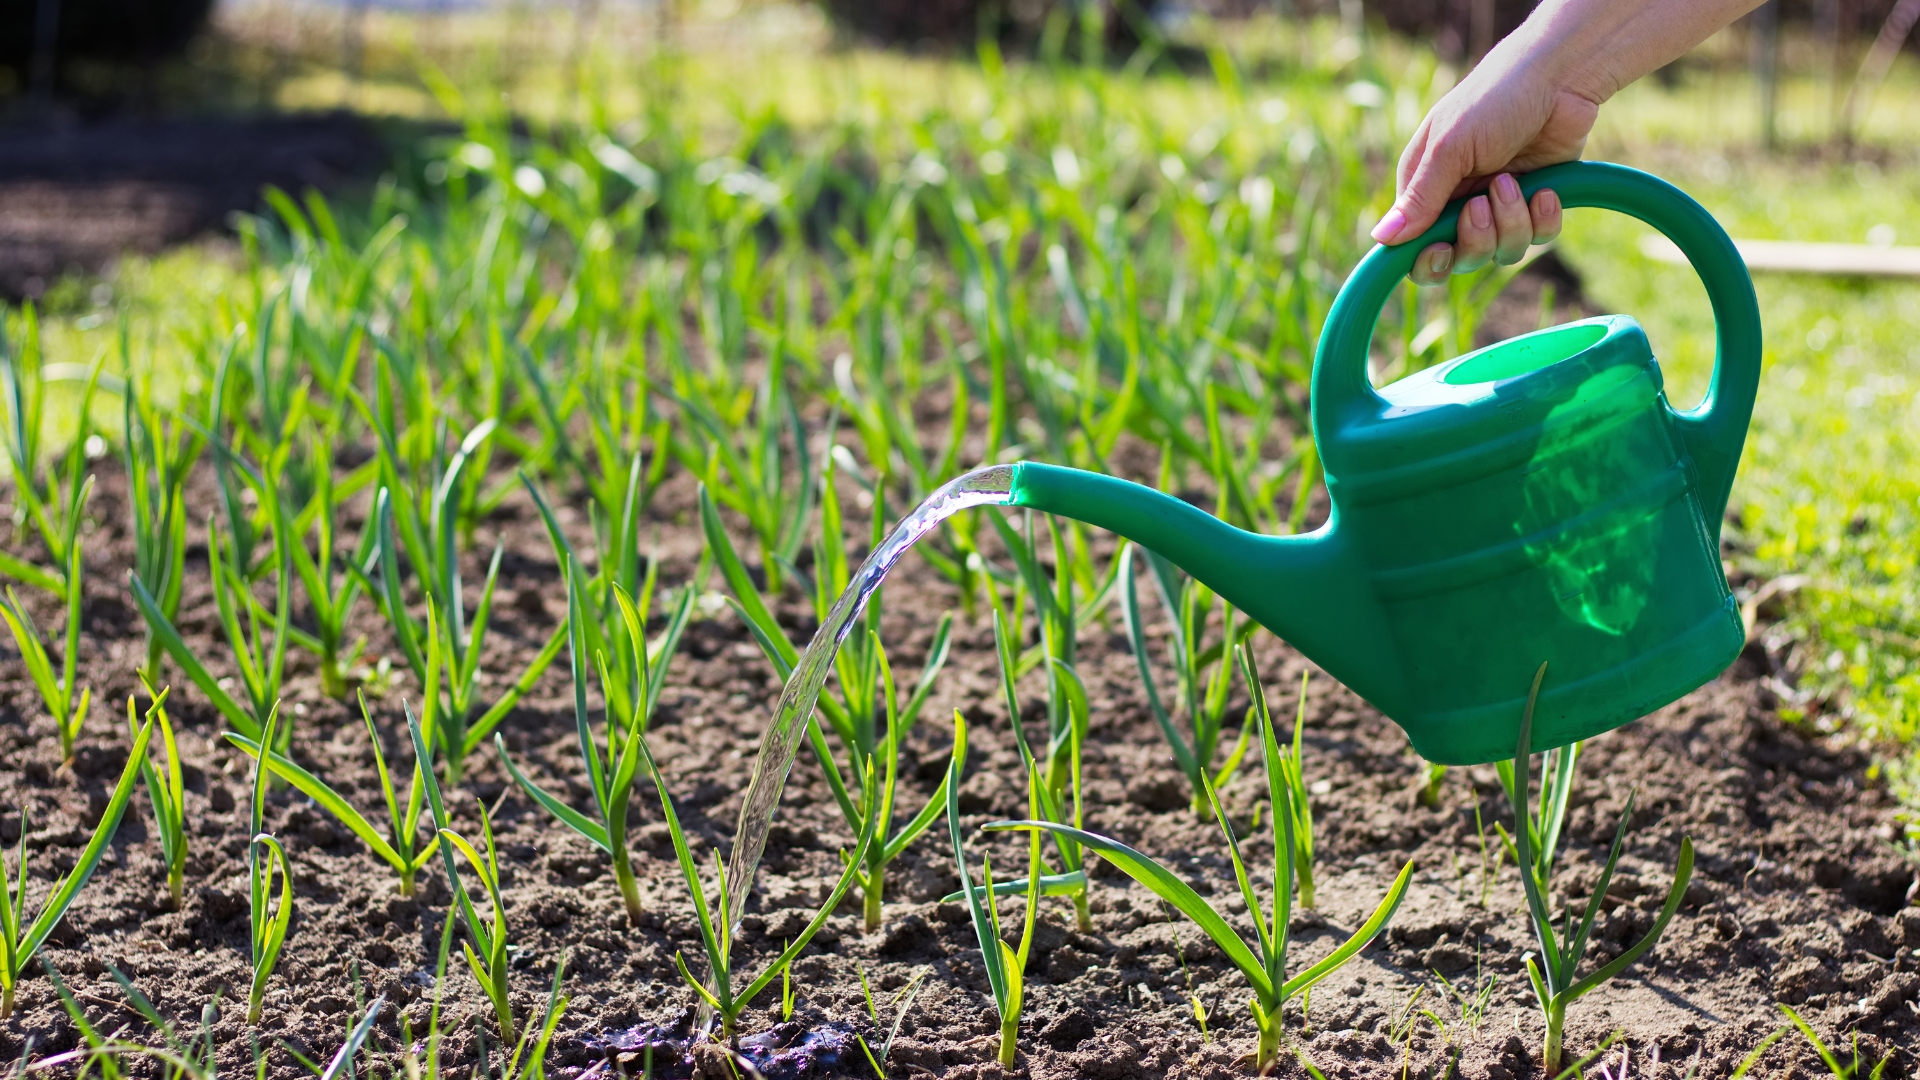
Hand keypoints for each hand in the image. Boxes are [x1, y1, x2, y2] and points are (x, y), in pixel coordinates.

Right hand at [1370, 43, 1600, 284]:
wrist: (1559, 78)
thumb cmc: (1493, 101)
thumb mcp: (1449, 148)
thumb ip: (1420, 198)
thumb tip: (1381, 238)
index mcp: (1425, 188)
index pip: (1413, 247)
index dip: (1426, 260)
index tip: (1441, 250)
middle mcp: (1459, 202)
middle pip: (1460, 259)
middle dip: (1475, 240)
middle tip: (1482, 204)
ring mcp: (1499, 206)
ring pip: (1501, 252)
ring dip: (1511, 222)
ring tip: (1515, 181)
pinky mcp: (1536, 203)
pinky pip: (1538, 238)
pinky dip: (1543, 219)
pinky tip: (1545, 189)